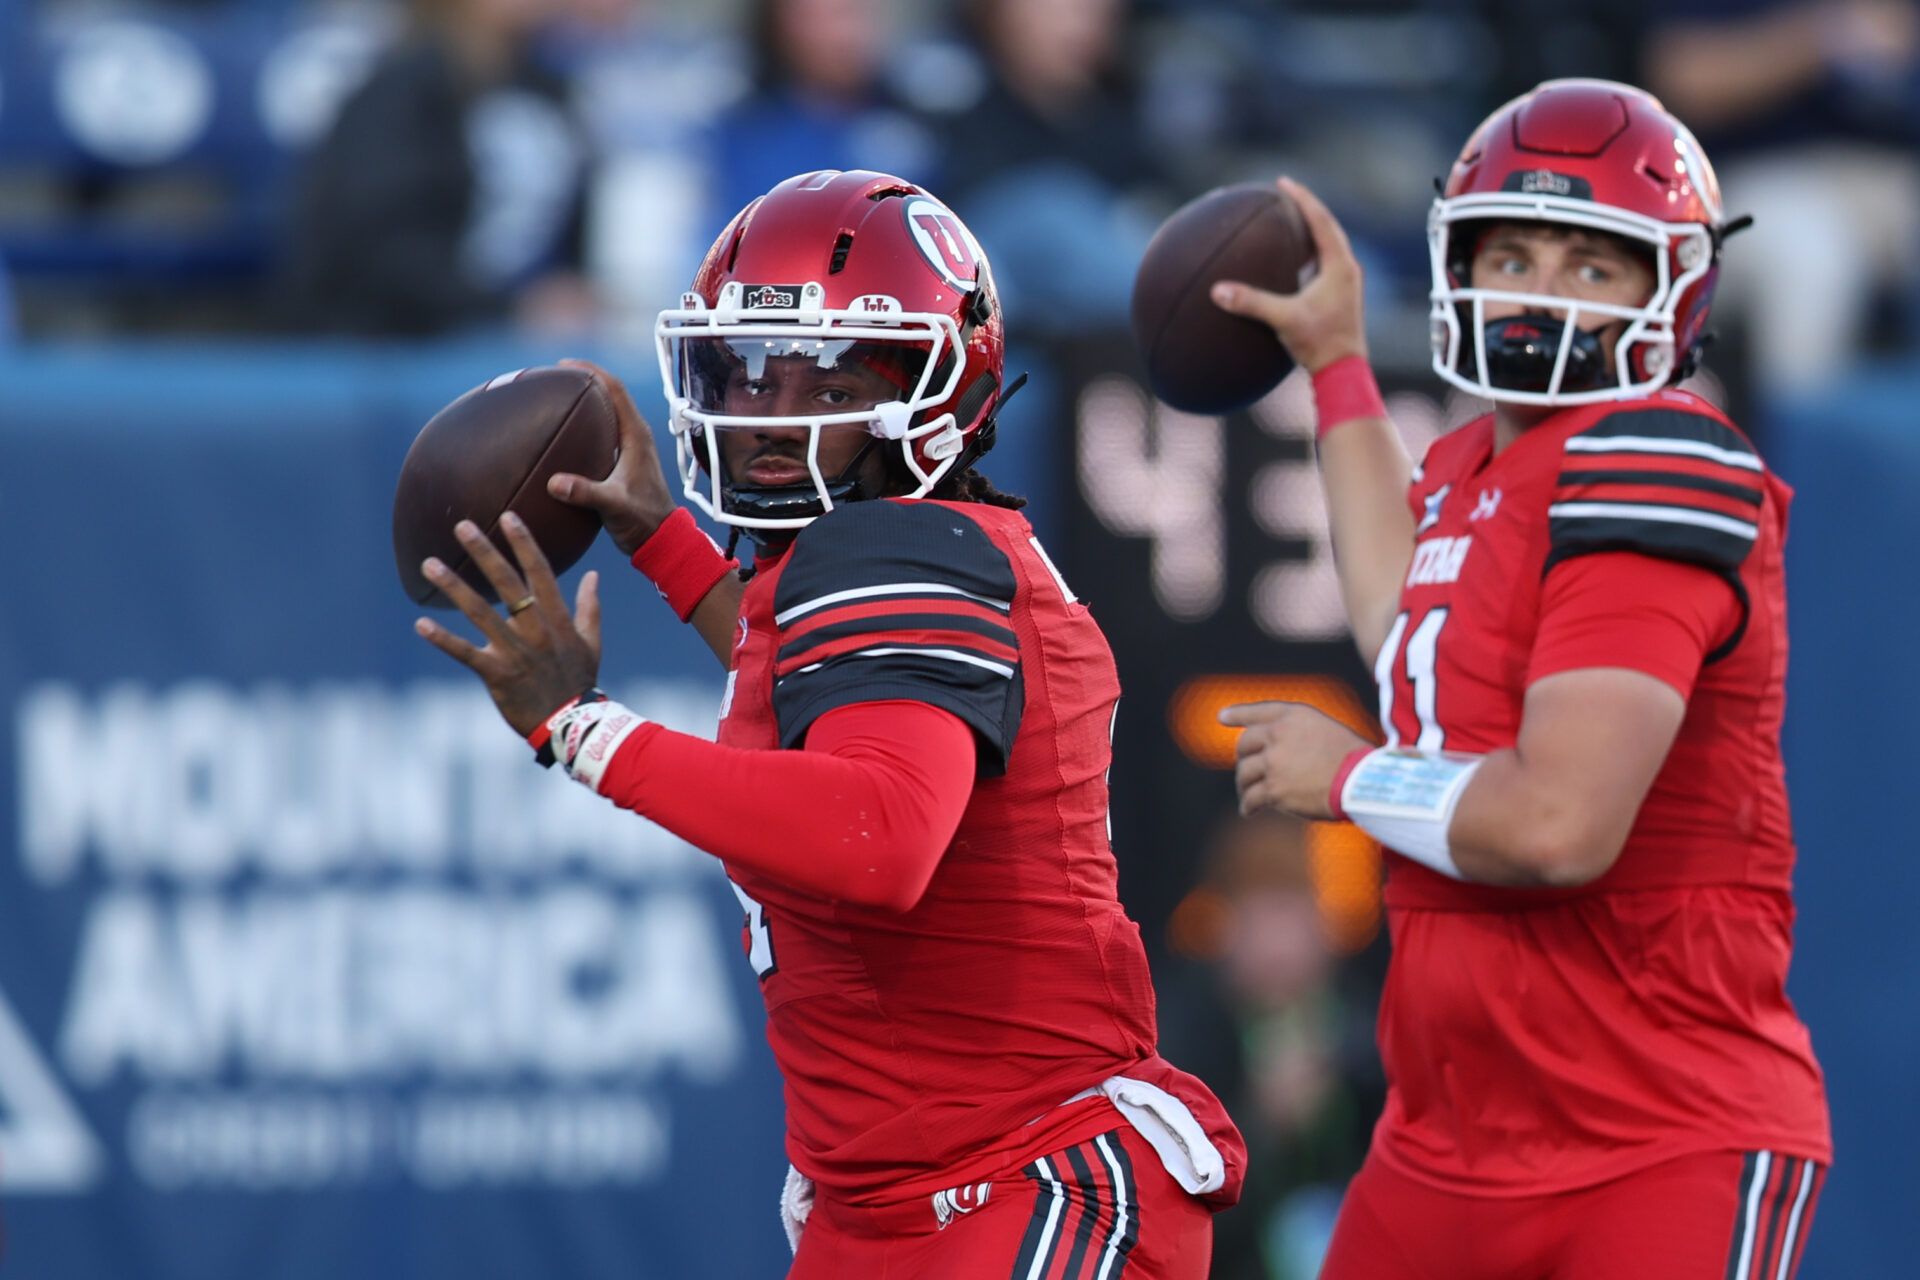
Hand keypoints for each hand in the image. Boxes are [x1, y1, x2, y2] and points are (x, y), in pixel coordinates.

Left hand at [414, 513, 602, 736]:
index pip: (540, 572)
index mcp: (557, 619)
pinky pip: (465, 653)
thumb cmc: (580, 681)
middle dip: (484, 552)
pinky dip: (443, 639)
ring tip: (430, 564)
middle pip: (506, 583)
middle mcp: (534, 629)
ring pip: (480, 612)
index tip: (508, 516)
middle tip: (462, 525)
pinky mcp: (496, 674)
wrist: (573, 725)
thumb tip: (593, 575)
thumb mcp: (591, 642)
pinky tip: (421, 624)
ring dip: (454, 587)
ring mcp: (515, 651)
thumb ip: (589, 607)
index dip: (523, 543)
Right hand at [549, 359, 678, 556]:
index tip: (563, 364)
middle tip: (552, 376)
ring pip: (606, 413)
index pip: (614, 389)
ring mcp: (630, 448)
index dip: (590, 371)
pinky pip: (602, 432)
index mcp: (636, 435)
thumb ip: (587, 493)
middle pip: (609, 394)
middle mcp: (635, 436)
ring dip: (585, 401)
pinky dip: (584, 425)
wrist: (661, 539)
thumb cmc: (644, 521)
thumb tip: (555, 483)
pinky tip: (563, 435)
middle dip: (583, 380)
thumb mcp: (614, 506)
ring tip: (555, 397)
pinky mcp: (624, 461)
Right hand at [1210, 177, 1368, 374]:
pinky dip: (1309, 253)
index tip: (1284, 183)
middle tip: (1286, 194)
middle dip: (1307, 208)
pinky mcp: (1341, 298)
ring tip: (1290, 219)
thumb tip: (1217, 291)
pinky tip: (1292, 260)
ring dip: (1311, 230)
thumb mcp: (1283, 320)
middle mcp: (1347, 270)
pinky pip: (1324, 264)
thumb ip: (1251, 303)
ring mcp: (1346, 284)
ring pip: (1329, 246)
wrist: (1344, 372)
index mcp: (1339, 266)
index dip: (1302, 199)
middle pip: (1328, 228)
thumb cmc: (1320, 344)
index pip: (1321, 221)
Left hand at [1219, 700, 1372, 818]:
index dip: (1238, 714)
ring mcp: (1273, 762)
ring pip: (1244, 773)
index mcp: (1294, 716)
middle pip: (1245, 745)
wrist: (1362, 781)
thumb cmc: (1353, 759)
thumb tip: (1274, 750)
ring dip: (1243, 784)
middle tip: (1246, 770)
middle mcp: (1279, 734)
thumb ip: (1298, 733)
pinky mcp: (1274, 789)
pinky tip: (1248, 811)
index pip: (1259, 711)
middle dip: (1244, 758)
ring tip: (1247, 793)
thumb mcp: (1326, 730)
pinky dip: (1248, 806)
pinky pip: (1251, 798)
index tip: (1222, 718)